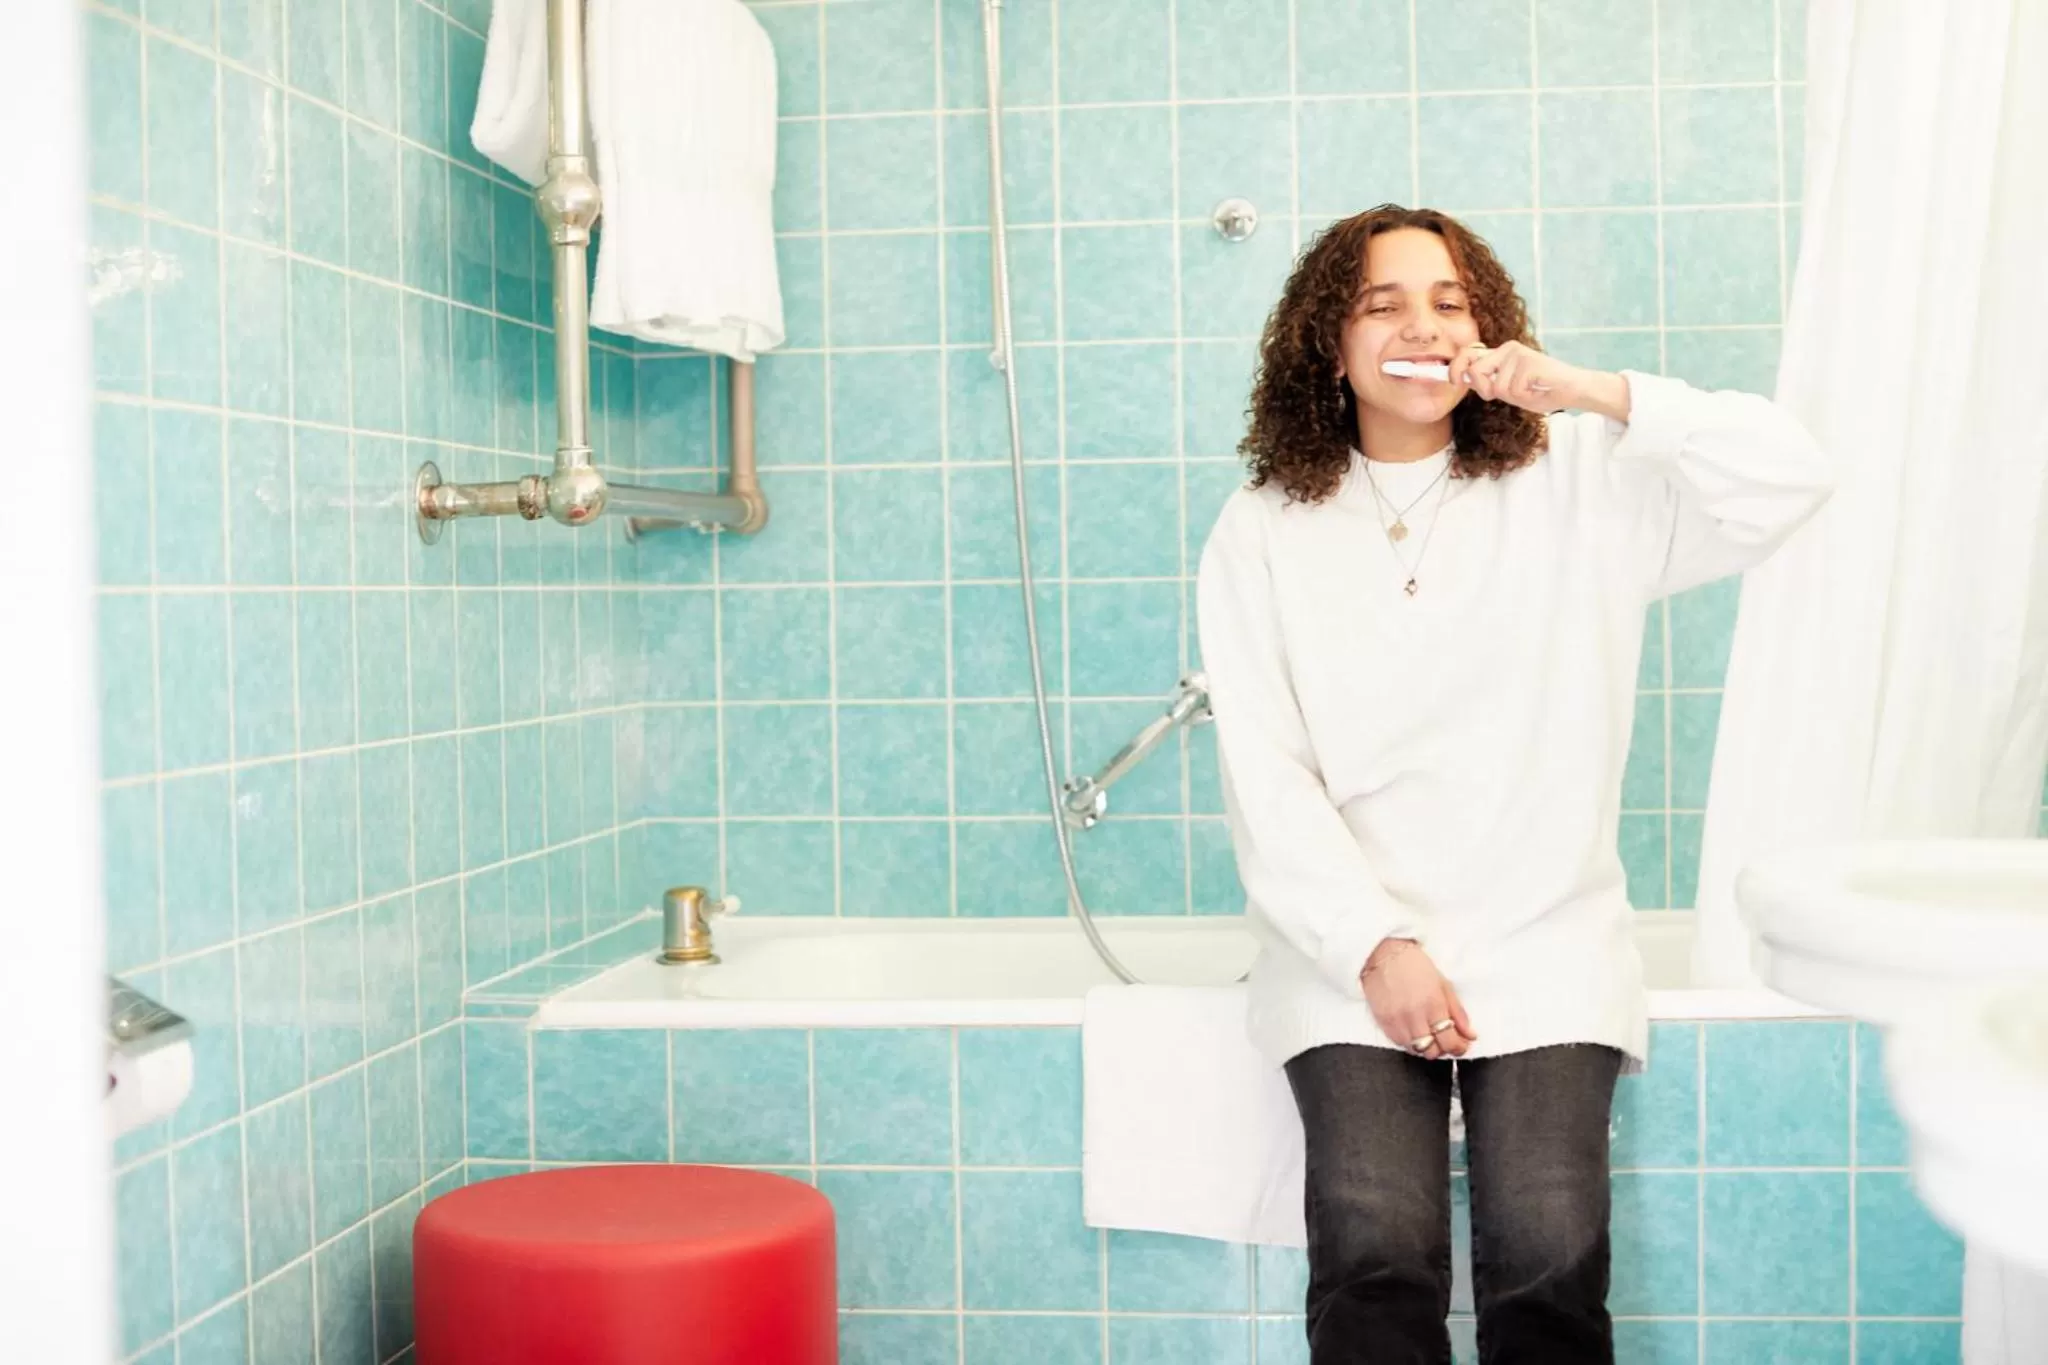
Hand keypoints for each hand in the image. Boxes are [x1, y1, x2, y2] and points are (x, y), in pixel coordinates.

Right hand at [1361, 939, 1477, 1059]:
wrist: (1383, 954)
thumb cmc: (1414, 964)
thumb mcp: (1443, 984)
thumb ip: (1458, 1012)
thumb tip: (1470, 1035)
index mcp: (1434, 1005)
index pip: (1450, 1042)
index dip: (1459, 1048)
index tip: (1461, 1045)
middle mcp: (1415, 1016)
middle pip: (1433, 1051)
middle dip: (1442, 1048)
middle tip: (1445, 1039)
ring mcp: (1397, 1021)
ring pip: (1416, 1051)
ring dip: (1426, 1046)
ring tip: (1428, 1034)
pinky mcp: (1383, 1023)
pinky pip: (1399, 1044)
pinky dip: (1409, 1042)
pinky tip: (1413, 1030)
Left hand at [1448, 341, 1629, 419]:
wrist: (1573, 390)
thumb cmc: (1542, 391)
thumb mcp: (1509, 389)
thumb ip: (1489, 383)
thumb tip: (1464, 379)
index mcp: (1501, 353)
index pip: (1469, 354)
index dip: (1455, 367)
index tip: (1452, 380)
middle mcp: (1507, 348)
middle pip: (1476, 371)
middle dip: (1486, 390)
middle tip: (1508, 394)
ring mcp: (1518, 354)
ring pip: (1497, 387)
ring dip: (1513, 397)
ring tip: (1530, 390)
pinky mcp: (1529, 362)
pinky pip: (1514, 390)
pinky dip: (1526, 397)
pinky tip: (1538, 389)